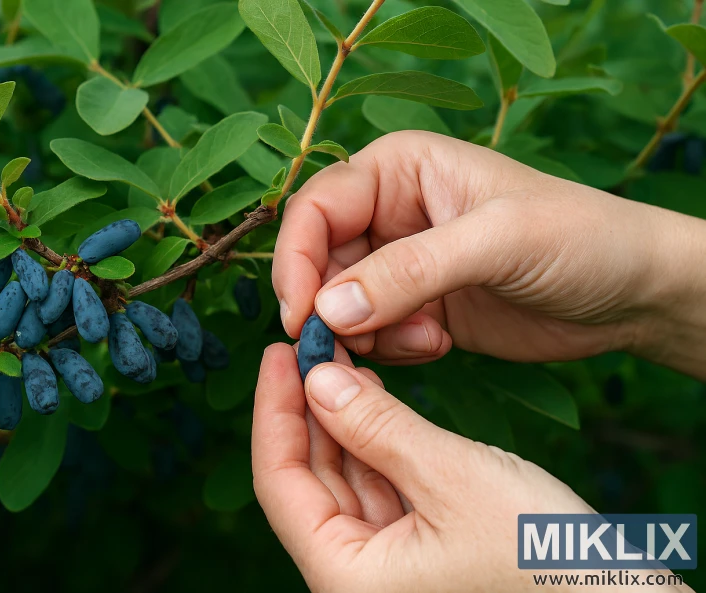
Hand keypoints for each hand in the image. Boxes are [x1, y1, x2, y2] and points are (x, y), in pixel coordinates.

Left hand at [252, 344, 690, 591]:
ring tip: (338, 359)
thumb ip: (378, 428)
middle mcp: (356, 576)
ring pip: (343, 480)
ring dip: (339, 420)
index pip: (280, 482)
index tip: (279, 351)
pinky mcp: (417, 551)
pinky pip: (378, 488)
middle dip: (307, 408)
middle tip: (311, 343)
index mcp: (347, 575)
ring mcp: (387, 566)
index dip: (273, 410)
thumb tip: (318, 379)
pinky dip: (373, 442)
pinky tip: (371, 398)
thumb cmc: (544, 557)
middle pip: (308, 479)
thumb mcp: (453, 478)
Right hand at [272, 132, 705, 377]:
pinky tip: (437, 344)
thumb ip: (410, 271)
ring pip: (337, 302)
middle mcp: (390, 210)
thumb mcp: (497, 242)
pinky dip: (388, 348)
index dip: (296, 259)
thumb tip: (328, 309)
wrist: (630, 292)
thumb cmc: (579, 238)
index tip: (302, 314)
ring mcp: (400, 262)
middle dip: (328, 305)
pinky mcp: (414, 306)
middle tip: (356, 344)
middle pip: (317, 259)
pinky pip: (369, 332)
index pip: (316, 207)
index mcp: (400, 168)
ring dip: (365, 332)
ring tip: (426, 338)